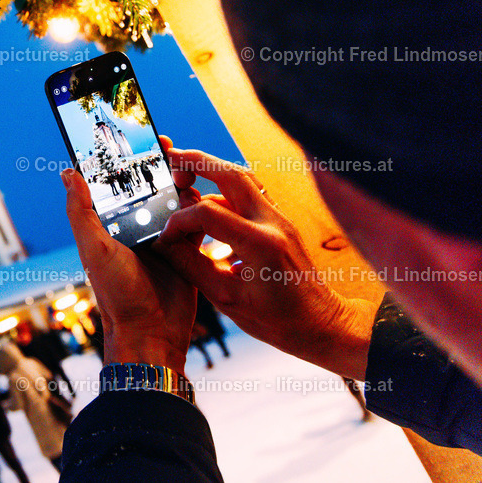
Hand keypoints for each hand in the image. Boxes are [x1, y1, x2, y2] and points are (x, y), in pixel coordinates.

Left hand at [61, 136, 200, 373]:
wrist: (153, 334)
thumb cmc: (117, 296)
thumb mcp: (95, 250)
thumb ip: (82, 212)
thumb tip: (68, 172)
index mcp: (111, 224)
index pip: (116, 183)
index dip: (124, 159)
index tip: (134, 134)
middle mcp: (136, 227)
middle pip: (149, 186)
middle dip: (159, 164)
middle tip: (167, 145)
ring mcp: (163, 237)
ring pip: (175, 199)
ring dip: (182, 183)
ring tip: (187, 168)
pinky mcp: (188, 250)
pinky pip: (198, 222)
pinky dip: (203, 208)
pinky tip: (207, 194)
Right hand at [153, 146, 376, 379]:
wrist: (319, 323)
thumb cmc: (276, 320)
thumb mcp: (225, 299)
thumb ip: (191, 265)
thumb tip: (164, 244)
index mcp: (260, 244)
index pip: (208, 212)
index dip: (179, 220)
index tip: (166, 236)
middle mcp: (273, 223)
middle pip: (231, 174)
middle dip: (197, 162)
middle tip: (170, 158)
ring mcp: (280, 219)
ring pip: (243, 178)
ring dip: (212, 170)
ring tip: (185, 173)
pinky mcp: (280, 221)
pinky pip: (250, 193)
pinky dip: (224, 189)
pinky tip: (207, 202)